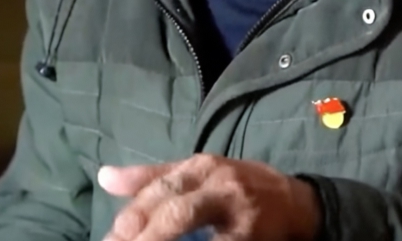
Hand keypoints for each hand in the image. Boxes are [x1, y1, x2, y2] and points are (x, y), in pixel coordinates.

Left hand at [98, 154, 320, 240]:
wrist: (296, 202)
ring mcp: (240, 214)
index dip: (130, 218)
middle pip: (177, 211)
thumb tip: (104, 178)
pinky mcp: (252, 238)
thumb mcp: (199, 173)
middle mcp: (221, 185)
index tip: (109, 240)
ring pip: (196, 231)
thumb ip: (152, 178)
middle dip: (146, 236)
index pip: (158, 190)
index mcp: (202, 167)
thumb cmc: (239, 186)